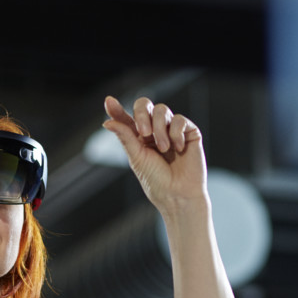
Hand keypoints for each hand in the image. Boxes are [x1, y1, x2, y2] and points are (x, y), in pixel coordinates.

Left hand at [102, 95, 208, 215]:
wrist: (179, 195)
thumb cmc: (157, 181)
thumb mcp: (137, 158)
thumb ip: (125, 137)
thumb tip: (107, 122)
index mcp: (139, 137)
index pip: (126, 118)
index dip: (117, 109)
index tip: (109, 102)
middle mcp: (155, 130)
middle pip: (145, 105)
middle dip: (142, 115)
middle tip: (144, 133)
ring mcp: (172, 130)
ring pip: (162, 110)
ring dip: (160, 129)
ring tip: (164, 148)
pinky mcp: (189, 132)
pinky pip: (179, 120)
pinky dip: (176, 133)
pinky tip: (179, 149)